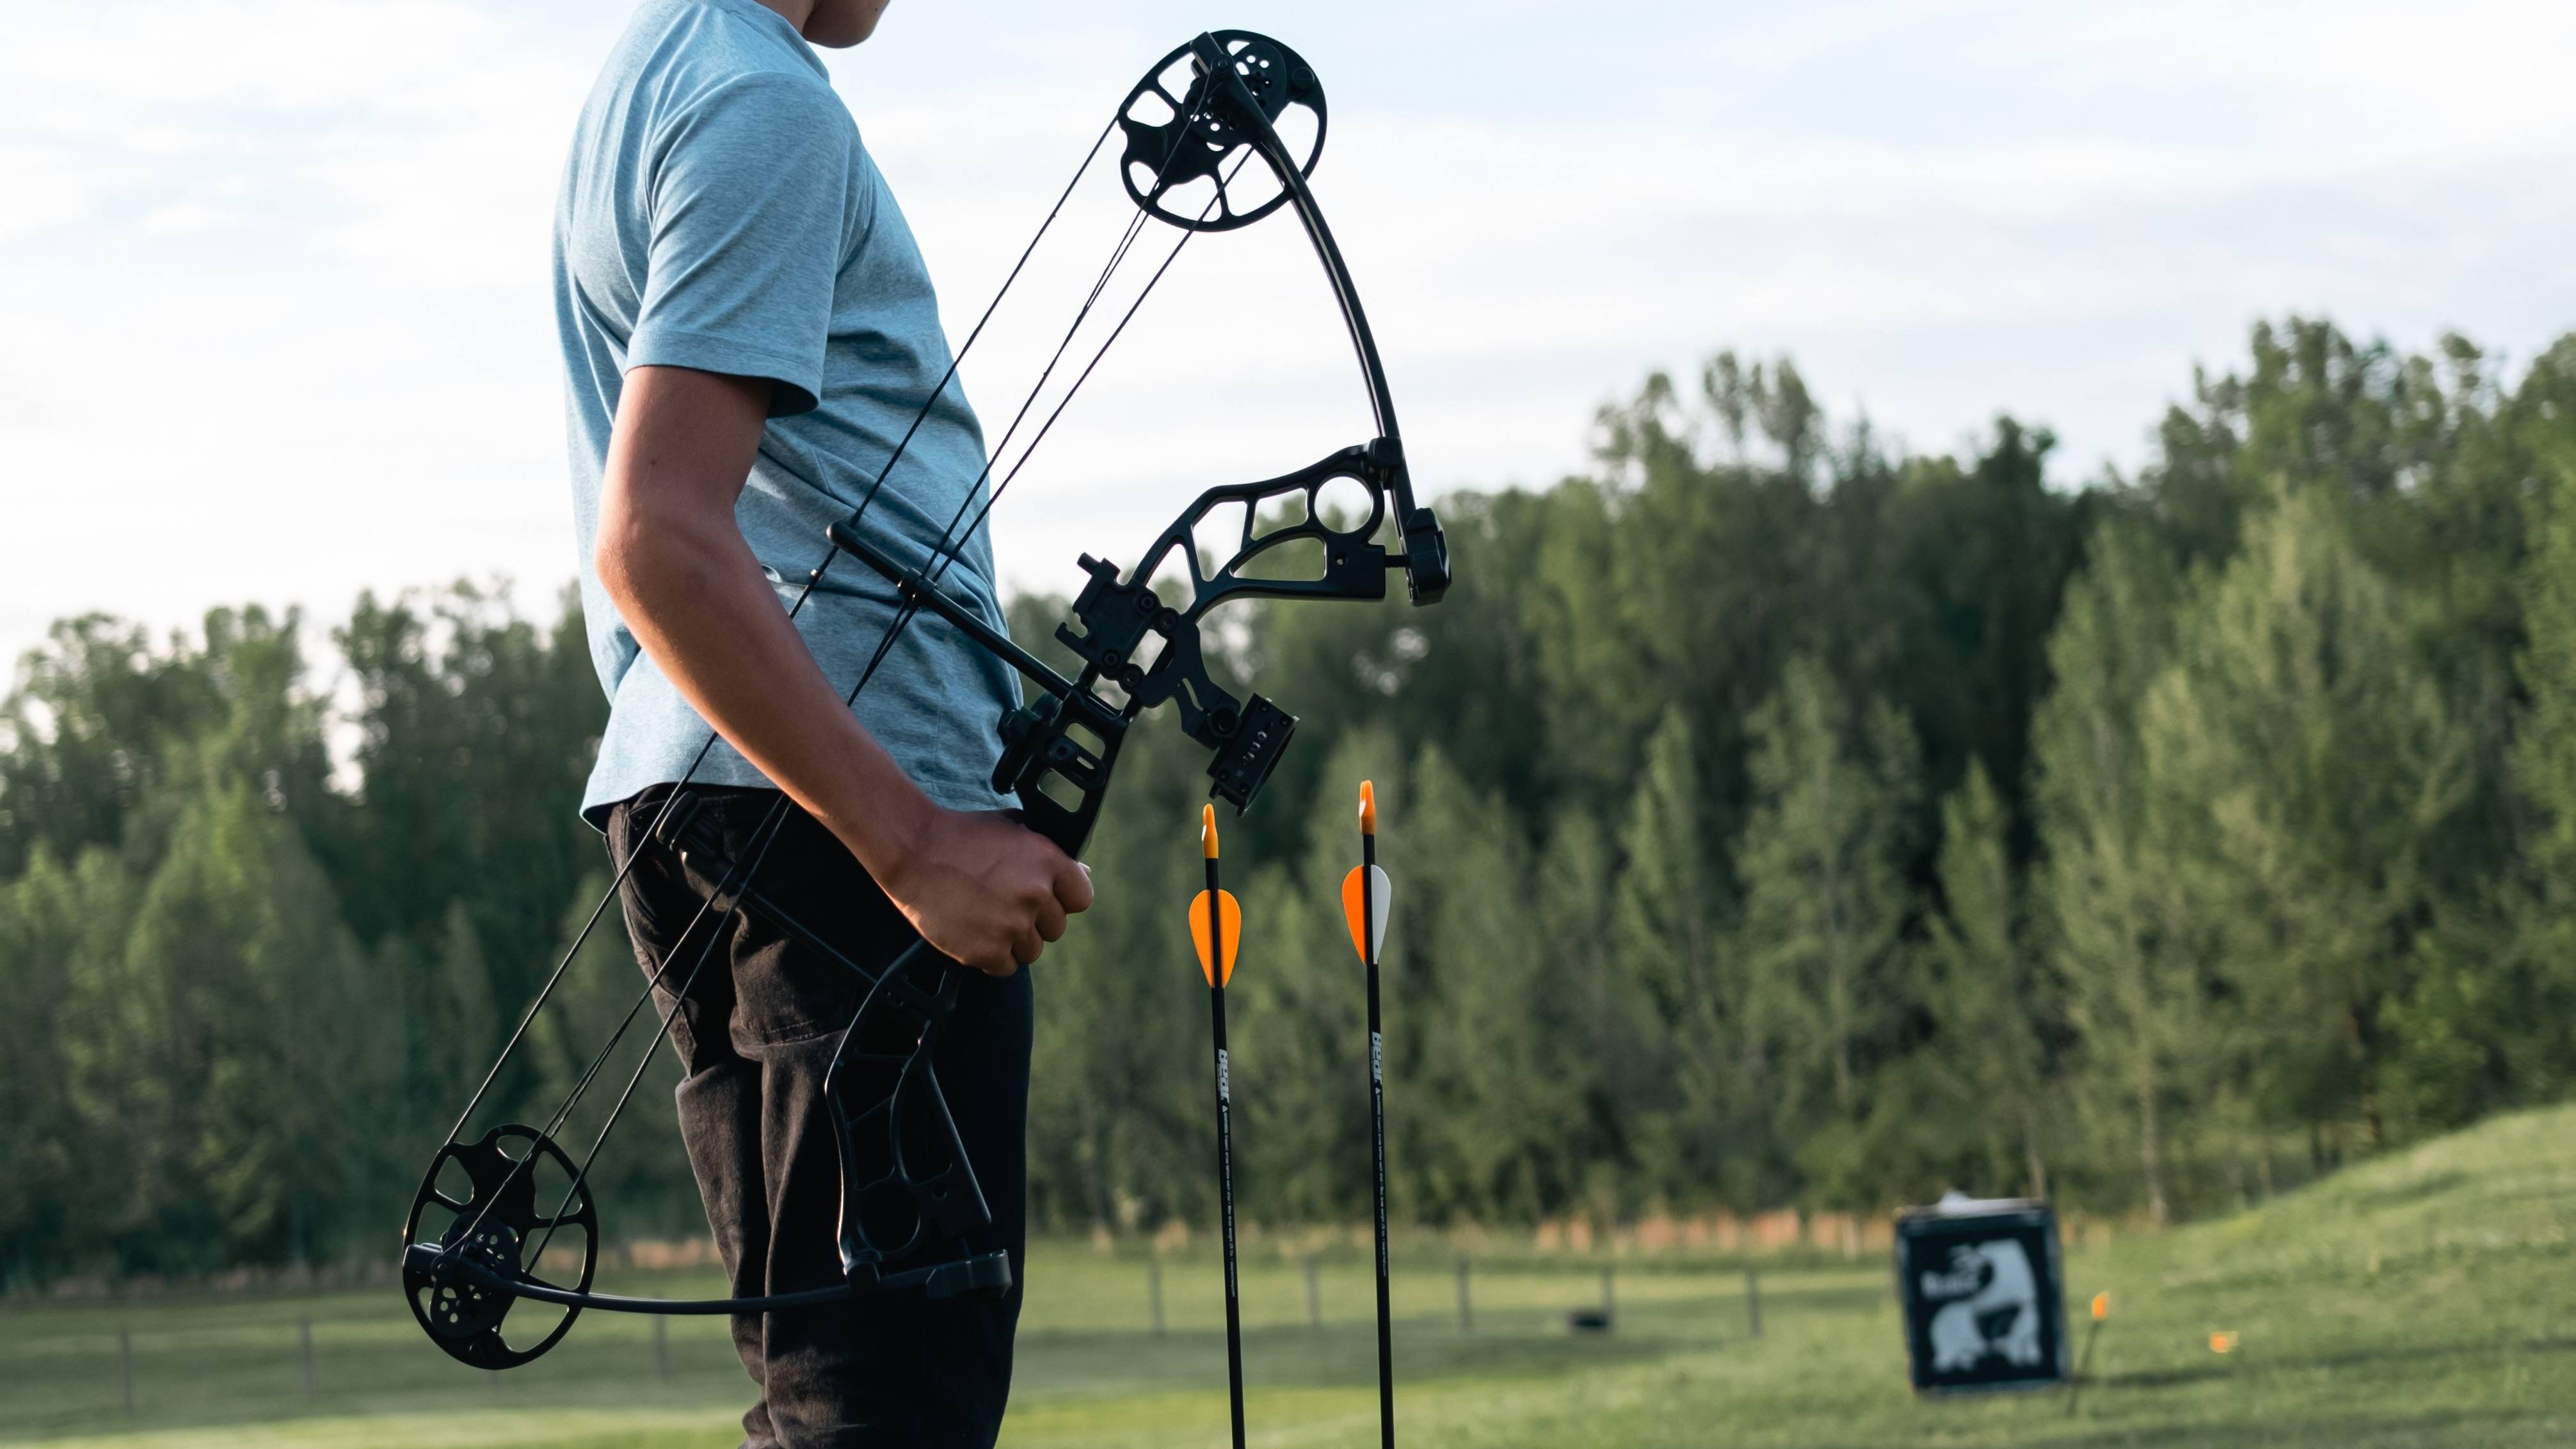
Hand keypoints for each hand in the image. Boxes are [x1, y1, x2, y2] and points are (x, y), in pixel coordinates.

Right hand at [876, 808, 1093, 975]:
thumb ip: (1049, 853)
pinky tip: (974, 932)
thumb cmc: (962, 836)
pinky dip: (991, 956)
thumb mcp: (1013, 829)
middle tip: (1002, 905)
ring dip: (1012, 941)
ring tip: (985, 917)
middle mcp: (1035, 895)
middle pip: (1055, 929)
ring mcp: (1011, 925)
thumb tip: (1082, 871)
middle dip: (1034, 921)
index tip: (1045, 898)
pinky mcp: (986, 950)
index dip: (1062, 900)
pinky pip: (1005, 967)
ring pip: (1032, 951)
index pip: (1081, 898)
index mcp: (1048, 861)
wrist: (912, 851)